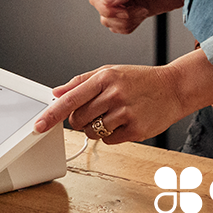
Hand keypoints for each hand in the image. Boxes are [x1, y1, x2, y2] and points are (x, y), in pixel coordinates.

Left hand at [34, 65, 185, 143]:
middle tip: (95, 111)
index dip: (51, 115)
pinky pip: (109, 140)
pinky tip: (124, 122)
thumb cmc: (140, 80)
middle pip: (77, 120)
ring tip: (113, 114)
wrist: (174, 88)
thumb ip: (80, 82)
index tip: (38, 126)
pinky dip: (111, 135)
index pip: (70, 100)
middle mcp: (113, 95)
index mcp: (103, 78)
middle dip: (79, 120)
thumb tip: (56, 92)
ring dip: (96, 128)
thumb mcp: (109, 72)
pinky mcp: (135, 130)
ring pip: (91, 132)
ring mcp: (125, 114)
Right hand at [90, 0, 191, 33]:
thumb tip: (105, 2)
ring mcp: (126, 2)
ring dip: (125, 23)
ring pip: (111, 21)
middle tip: (137, 11)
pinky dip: (130, 26)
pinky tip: (142, 16)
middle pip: (102, 12)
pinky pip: (123, 26)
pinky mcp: (135, 12)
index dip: (105, 7)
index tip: (122, 10)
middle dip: (119, 17)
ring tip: (142, 12)